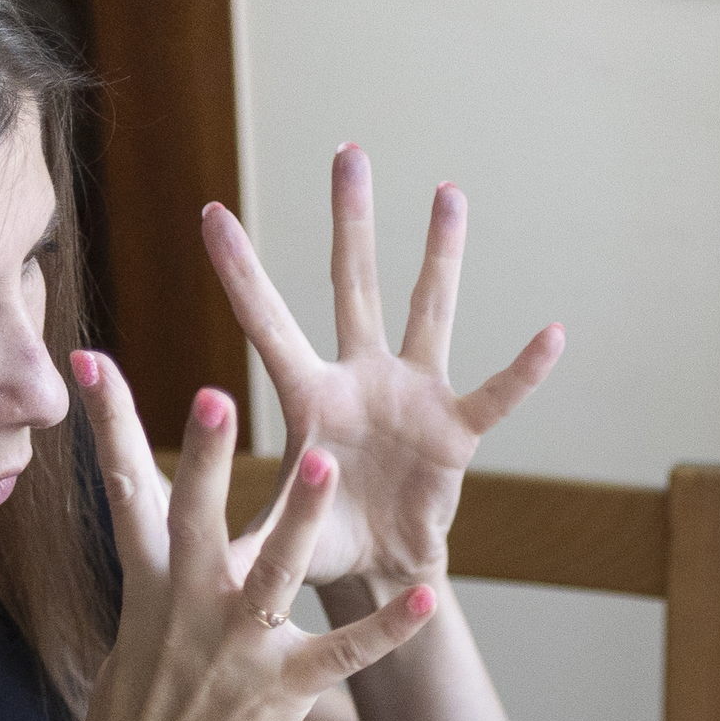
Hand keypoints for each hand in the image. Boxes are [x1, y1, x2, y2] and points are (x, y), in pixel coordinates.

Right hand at [65, 359, 441, 720]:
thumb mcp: (129, 662)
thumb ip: (153, 608)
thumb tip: (153, 576)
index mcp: (145, 597)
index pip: (123, 496)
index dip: (109, 425)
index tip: (91, 358)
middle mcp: (185, 615)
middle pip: (193, 516)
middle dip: (204, 452)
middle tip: (217, 388)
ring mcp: (231, 655)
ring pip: (272, 570)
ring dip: (300, 514)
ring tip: (327, 459)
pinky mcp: (276, 700)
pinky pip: (342, 654)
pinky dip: (386, 629)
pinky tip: (425, 597)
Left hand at [202, 148, 562, 594]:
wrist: (381, 569)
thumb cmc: (321, 541)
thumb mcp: (269, 538)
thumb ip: (231, 538)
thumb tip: (167, 553)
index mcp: (309, 396)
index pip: (266, 321)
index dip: (240, 270)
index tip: (210, 212)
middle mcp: (361, 377)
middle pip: (355, 284)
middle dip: (351, 220)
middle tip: (348, 152)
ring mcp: (412, 394)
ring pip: (428, 309)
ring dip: (440, 253)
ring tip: (447, 192)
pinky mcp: (455, 430)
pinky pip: (495, 394)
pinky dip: (523, 369)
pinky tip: (552, 334)